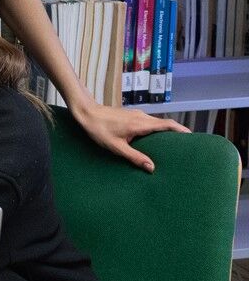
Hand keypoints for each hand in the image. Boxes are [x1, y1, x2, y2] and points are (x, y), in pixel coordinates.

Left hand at [68, 100, 189, 172]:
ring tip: (172, 146)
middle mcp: (142, 117)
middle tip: (186, 146)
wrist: (86, 112)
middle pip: (165, 124)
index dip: (182, 131)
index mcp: (141, 124)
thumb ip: (134, 157)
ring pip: (156, 123)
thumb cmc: (99, 130)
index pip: (168, 125)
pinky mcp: (131, 115)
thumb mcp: (116, 147)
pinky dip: (155, 130)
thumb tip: (152, 167)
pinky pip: (148, 123)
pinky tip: (152, 140)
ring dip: (165, 132)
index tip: (193, 138)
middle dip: (177, 133)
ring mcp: (136, 114)